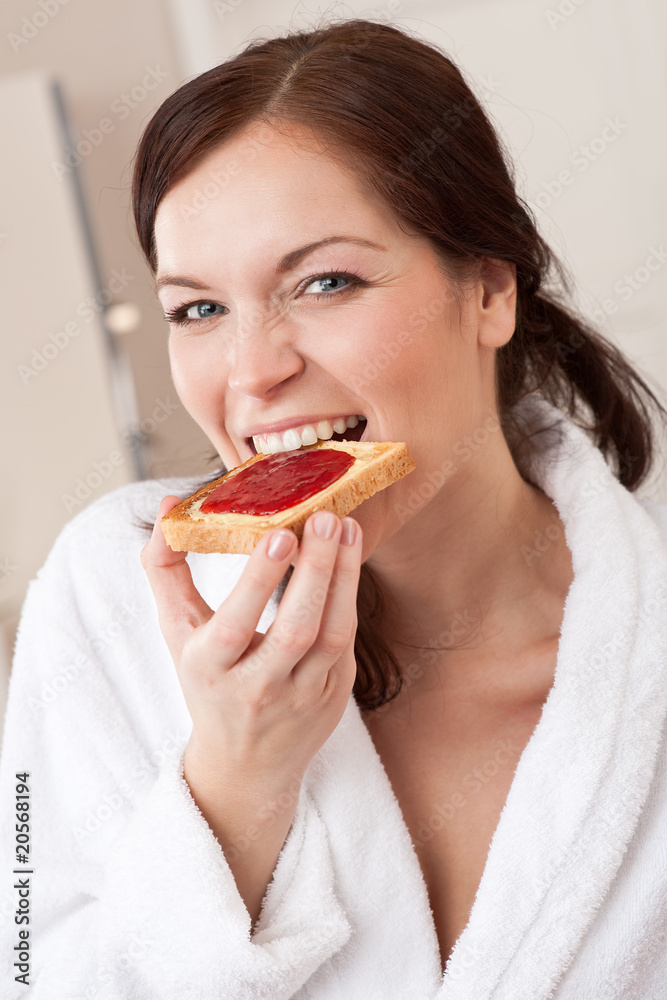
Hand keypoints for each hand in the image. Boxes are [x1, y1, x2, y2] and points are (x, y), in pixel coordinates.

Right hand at [140, 498, 362, 784]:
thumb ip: (166, 568)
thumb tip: (167, 506)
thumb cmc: (207, 679)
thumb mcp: (178, 631)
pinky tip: (350, 556)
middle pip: (293, 630)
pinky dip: (349, 596)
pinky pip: (346, 642)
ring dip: (344, 578)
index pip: (235, 625)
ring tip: (347, 527)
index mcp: (209, 669)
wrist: (244, 765)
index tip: (279, 534)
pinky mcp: (333, 695)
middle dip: (314, 572)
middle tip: (327, 518)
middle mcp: (255, 688)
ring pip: (331, 636)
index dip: (258, 581)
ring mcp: (300, 696)